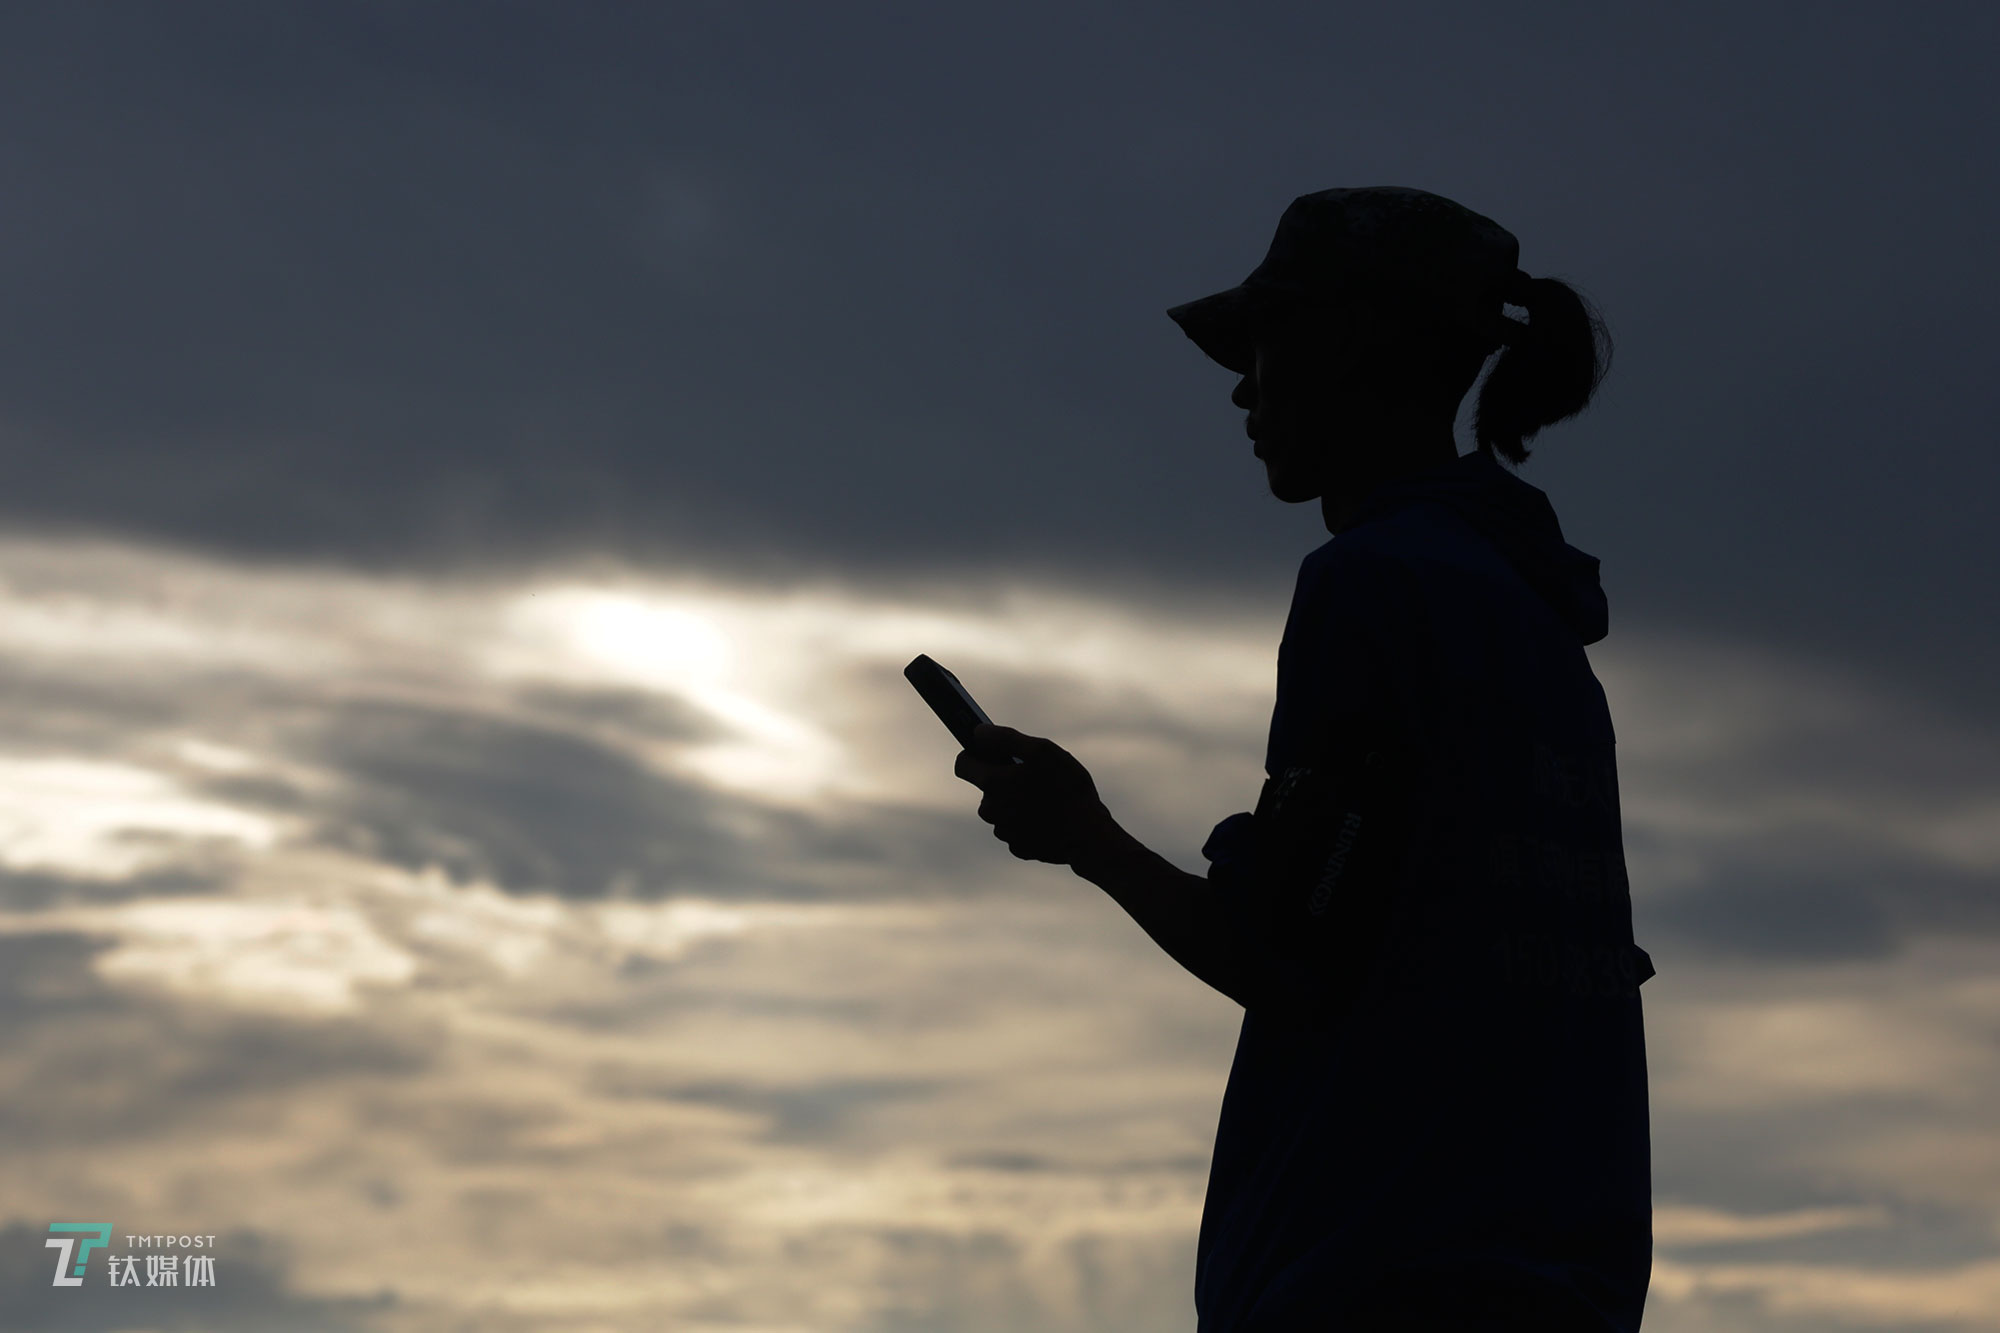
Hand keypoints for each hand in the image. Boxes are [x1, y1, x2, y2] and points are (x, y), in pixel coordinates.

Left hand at [954, 722, 1118, 865]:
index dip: (975, 754)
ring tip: (1046, 797)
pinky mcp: (1019, 848)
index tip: (992, 752)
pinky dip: (1028, 822)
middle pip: (987, 787)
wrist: (1089, 838)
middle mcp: (990, 811)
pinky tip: (1050, 818)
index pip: (963, 764)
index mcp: (992, 784)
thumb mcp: (1042, 751)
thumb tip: (978, 734)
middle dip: (1004, 779)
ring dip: (1017, 801)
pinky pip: (1017, 828)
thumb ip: (1005, 738)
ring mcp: (1004, 833)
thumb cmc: (1068, 789)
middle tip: (1033, 776)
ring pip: (1002, 809)